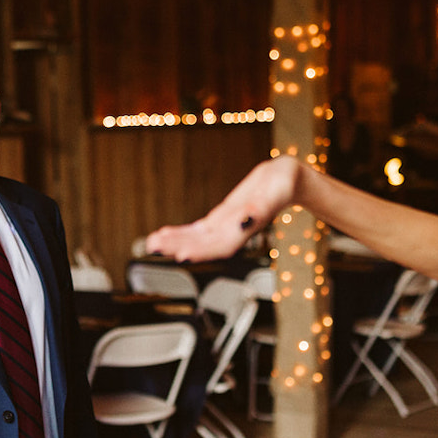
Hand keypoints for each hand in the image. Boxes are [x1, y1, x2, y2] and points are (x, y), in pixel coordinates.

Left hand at [147, 158, 298, 261]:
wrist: (285, 180)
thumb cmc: (285, 183)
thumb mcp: (277, 189)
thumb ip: (263, 205)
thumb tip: (246, 218)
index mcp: (248, 228)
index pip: (222, 246)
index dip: (202, 252)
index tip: (182, 256)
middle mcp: (234, 232)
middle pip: (204, 245)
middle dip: (179, 246)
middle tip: (154, 246)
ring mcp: (225, 227)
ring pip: (197, 239)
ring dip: (175, 242)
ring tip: (152, 242)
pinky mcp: (220, 219)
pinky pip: (198, 230)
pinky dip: (182, 233)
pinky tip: (165, 234)